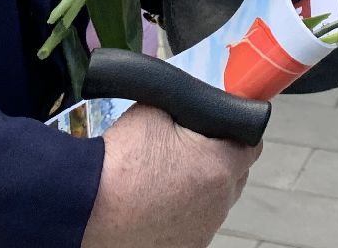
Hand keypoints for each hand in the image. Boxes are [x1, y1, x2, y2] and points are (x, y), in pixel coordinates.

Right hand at [80, 104, 258, 247]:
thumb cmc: (118, 162)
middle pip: (234, 174)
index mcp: (219, 166)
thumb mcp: (154, 109)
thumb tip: (195, 104)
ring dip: (199, 186)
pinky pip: (195, 222)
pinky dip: (182, 210)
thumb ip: (185, 104)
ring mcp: (203, 230)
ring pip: (214, 200)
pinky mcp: (186, 247)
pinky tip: (157, 200)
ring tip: (164, 175)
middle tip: (187, 147)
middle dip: (217, 158)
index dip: (237, 129)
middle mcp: (219, 204)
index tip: (220, 125)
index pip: (252, 142)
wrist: (86, 204)